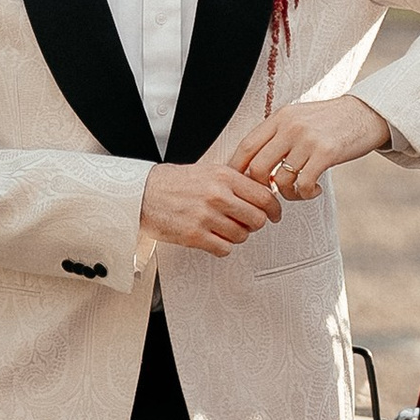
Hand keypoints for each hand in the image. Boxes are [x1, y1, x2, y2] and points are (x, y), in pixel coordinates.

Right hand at [139, 158, 283, 260]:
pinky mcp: (194, 236)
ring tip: (224, 228)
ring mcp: (206, 217)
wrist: (144, 193)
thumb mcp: (209, 171)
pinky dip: (222, 246)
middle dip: (254, 223)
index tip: (275, 215)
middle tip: (246, 222)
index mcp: (224, 177)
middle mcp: (217, 196)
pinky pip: (224, 248)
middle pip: (257, 219)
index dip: (274, 209)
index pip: (264, 197)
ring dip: (237, 235)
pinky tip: (214, 238)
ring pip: (241, 236)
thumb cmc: (175, 182)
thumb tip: (263, 193)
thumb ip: (236, 181)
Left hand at [231, 93, 392, 201]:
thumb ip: (278, 134)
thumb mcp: (300, 117)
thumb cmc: (331, 120)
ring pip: (281, 180)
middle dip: (260, 189)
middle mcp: (290, 126)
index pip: (246, 146)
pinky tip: (314, 191)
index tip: (239, 185)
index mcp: (280, 117)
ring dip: (287, 195)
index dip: (237, 169)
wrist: (367, 113)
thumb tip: (254, 163)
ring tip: (299, 192)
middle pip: (258, 168)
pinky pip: (304, 184)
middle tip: (270, 195)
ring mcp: (308, 139)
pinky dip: (305, 194)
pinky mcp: (326, 152)